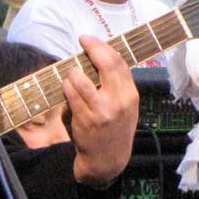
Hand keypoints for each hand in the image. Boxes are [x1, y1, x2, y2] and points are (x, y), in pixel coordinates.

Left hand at [66, 35, 138, 186]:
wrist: (109, 159)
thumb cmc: (116, 128)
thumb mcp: (127, 106)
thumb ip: (119, 84)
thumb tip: (102, 56)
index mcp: (131, 95)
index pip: (119, 63)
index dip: (104, 47)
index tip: (91, 39)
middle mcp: (119, 101)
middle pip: (106, 65)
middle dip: (92, 48)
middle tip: (83, 40)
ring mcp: (101, 110)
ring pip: (82, 79)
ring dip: (73, 71)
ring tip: (72, 73)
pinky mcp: (85, 119)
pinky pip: (71, 94)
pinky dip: (67, 85)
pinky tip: (67, 85)